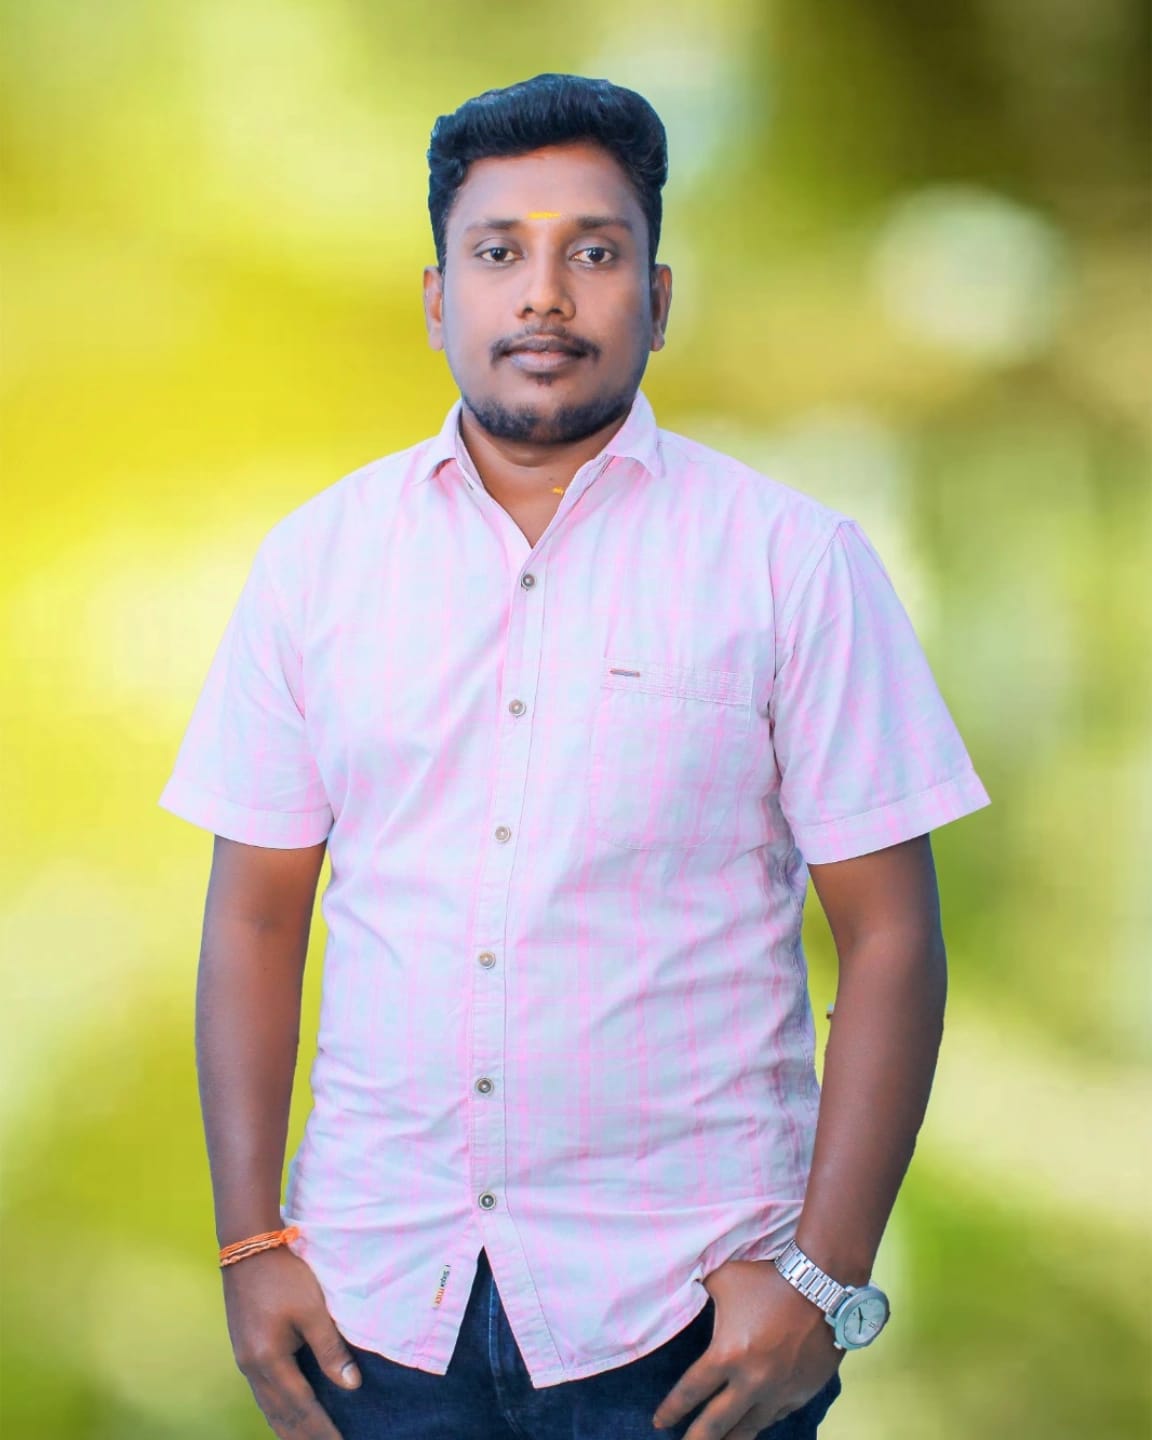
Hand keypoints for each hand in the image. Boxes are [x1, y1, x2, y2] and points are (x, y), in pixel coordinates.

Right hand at [222, 1244, 361, 1439]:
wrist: (248, 1248)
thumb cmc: (284, 1275)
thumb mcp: (313, 1309)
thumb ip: (330, 1350)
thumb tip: (351, 1386)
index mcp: (269, 1360)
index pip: (302, 1407)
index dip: (322, 1430)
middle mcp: (252, 1368)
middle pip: (281, 1416)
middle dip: (304, 1438)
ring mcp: (245, 1362)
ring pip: (269, 1409)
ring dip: (289, 1430)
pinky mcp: (245, 1352)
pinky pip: (262, 1394)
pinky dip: (277, 1412)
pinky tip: (286, 1417)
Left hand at [651, 1259, 842, 1438]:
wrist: (822, 1285)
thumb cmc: (768, 1279)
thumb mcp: (724, 1278)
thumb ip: (700, 1289)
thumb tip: (684, 1288)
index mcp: (727, 1355)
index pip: (690, 1392)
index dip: (672, 1409)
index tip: (659, 1421)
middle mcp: (751, 1382)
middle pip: (716, 1424)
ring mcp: (778, 1391)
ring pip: (748, 1428)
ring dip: (730, 1439)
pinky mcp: (801, 1393)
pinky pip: (775, 1416)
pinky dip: (759, 1423)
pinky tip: (752, 1427)